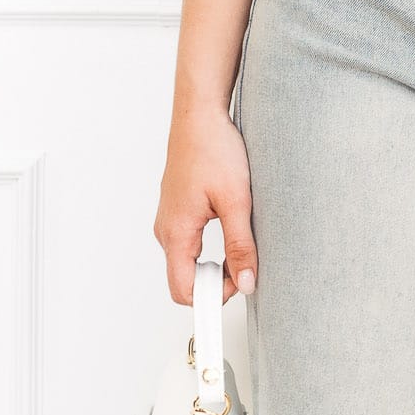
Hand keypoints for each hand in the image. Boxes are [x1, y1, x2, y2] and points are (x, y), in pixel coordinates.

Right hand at [155, 101, 257, 305]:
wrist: (200, 115)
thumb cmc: (213, 148)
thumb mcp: (237, 200)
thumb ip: (241, 245)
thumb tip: (246, 283)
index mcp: (176, 232)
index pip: (183, 291)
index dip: (210, 300)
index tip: (237, 292)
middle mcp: (166, 230)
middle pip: (185, 280)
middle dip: (216, 283)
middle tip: (247, 267)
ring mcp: (170, 220)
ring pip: (189, 262)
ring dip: (215, 265)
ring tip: (243, 246)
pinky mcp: (178, 210)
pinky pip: (190, 244)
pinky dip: (210, 249)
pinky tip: (232, 230)